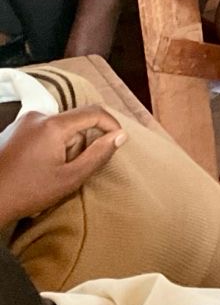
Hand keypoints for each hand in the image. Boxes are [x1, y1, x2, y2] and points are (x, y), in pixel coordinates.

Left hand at [0, 107, 125, 225]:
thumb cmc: (28, 192)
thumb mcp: (71, 178)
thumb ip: (99, 154)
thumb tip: (120, 136)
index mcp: (52, 125)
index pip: (94, 112)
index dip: (112, 125)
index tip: (118, 142)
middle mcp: (38, 116)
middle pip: (76, 122)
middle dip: (81, 144)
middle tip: (71, 169)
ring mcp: (24, 122)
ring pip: (61, 127)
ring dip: (66, 146)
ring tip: (52, 172)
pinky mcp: (15, 130)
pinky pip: (46, 131)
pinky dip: (52, 146)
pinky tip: (40, 167)